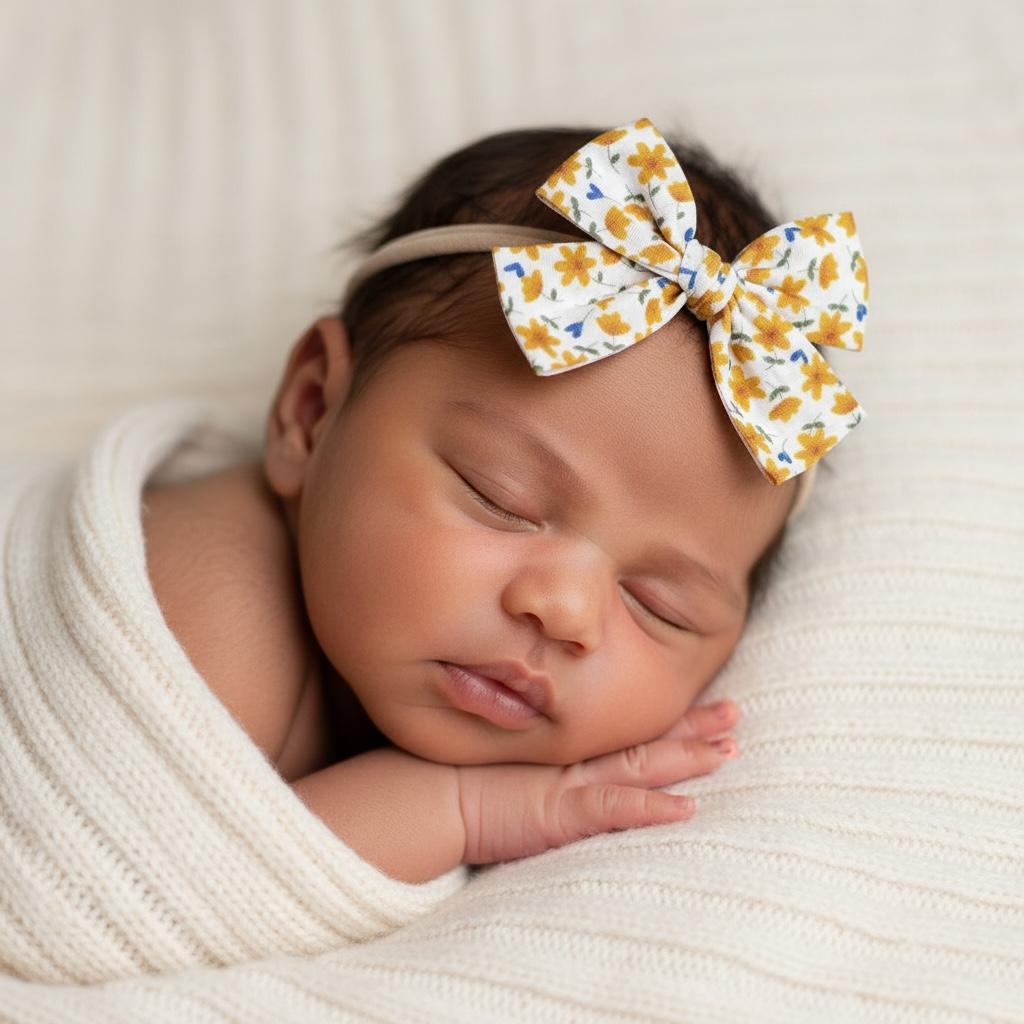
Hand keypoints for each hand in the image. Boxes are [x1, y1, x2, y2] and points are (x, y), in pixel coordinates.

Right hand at [458, 699, 738, 864]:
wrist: (421, 796)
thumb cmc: (455, 777)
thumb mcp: (503, 758)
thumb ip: (530, 749)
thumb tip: (544, 738)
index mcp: (565, 749)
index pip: (627, 729)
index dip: (670, 717)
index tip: (709, 703)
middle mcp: (573, 759)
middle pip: (644, 739)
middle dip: (693, 727)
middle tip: (736, 713)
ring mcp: (567, 784)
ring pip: (640, 765)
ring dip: (685, 757)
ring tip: (729, 749)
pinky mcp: (557, 812)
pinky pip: (613, 810)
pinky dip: (650, 809)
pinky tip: (686, 808)